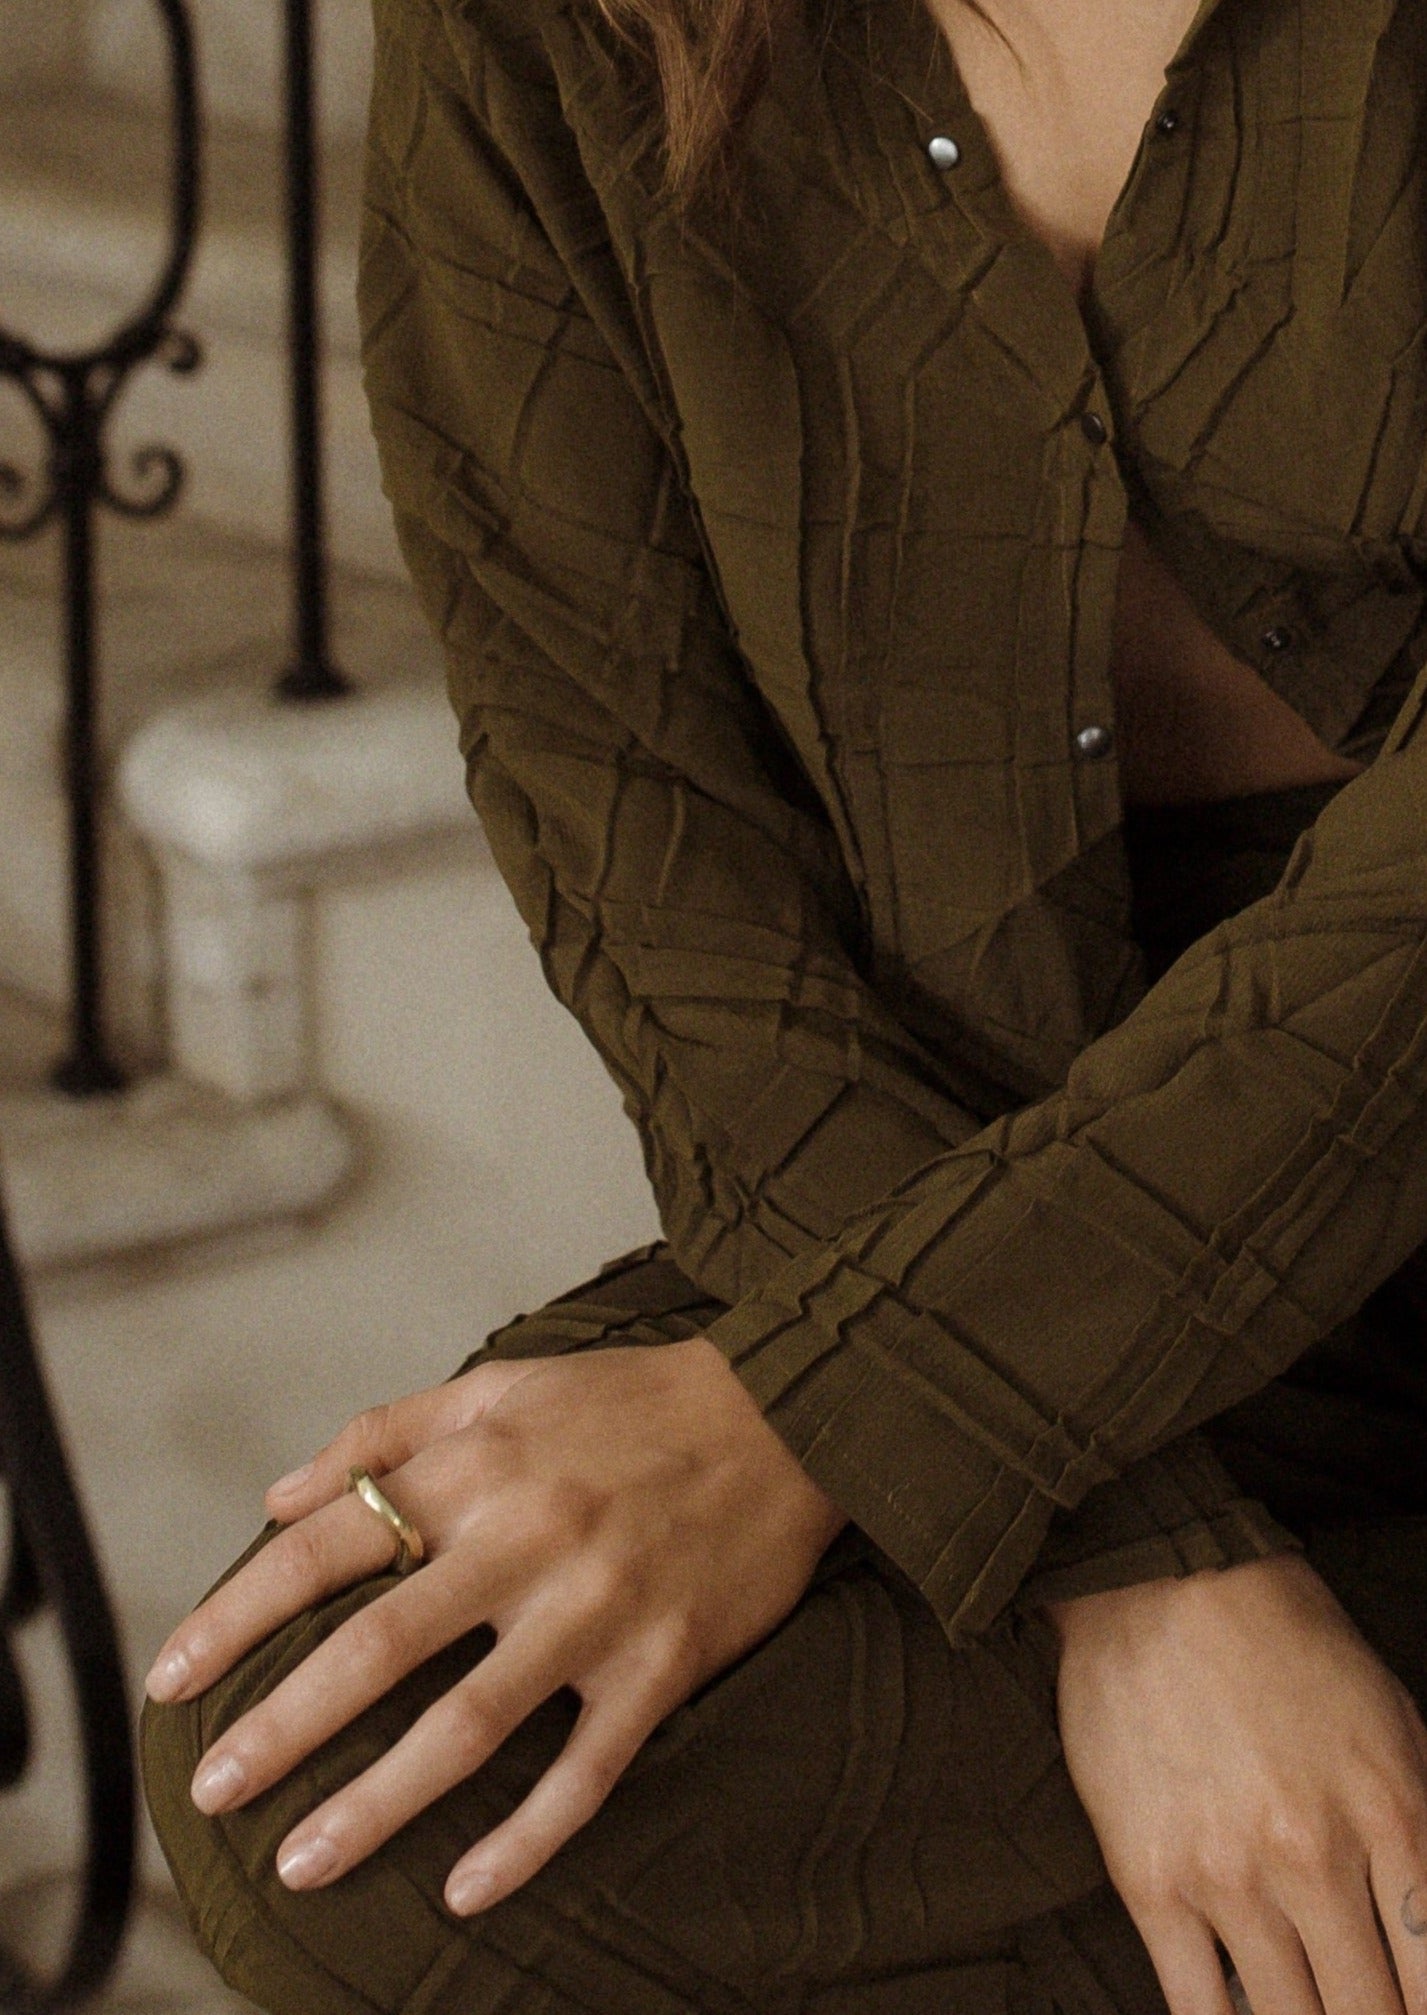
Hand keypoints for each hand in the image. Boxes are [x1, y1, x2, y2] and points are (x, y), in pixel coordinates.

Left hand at [144, 1338, 845, 1914]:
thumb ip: (386, 1431)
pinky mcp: (662, 1664)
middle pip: (378, 1648)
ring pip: (469, 1727)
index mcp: (477, 1468)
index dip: (240, 1614)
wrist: (788, 1413)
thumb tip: (281, 1492)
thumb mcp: (501, 1385)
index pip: (328, 1543)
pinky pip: (586, 1771)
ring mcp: (596, 1610)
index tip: (176, 1677)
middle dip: (283, 1728)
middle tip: (213, 1792)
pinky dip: (525, 1839)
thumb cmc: (629, 1402)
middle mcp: (526, 1540)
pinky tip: (464, 1890)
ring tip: (302, 1866)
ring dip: (378, 1805)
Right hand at [1045, 1554, 1426, 2014]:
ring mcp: (1227, 1874)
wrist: (1158, 1579)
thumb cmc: (1283, 1638)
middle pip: (1371, 2013)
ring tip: (1310, 2011)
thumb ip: (1425, 1829)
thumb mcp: (1395, 1719)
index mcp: (1393, 1814)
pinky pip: (1196, 2006)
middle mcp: (1314, 1857)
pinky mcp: (1150, 1880)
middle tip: (1362, 2010)